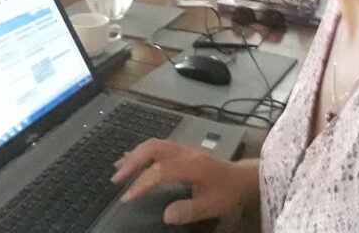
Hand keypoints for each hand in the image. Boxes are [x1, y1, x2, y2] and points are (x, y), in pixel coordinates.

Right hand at [112, 138, 258, 225]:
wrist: (242, 176)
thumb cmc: (227, 191)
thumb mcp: (211, 205)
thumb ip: (188, 210)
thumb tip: (165, 215)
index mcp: (190, 164)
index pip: (159, 171)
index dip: (141, 183)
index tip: (127, 198)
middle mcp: (184, 151)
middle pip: (152, 149)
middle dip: (132, 162)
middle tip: (116, 178)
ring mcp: (183, 148)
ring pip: (154, 144)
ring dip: (135, 155)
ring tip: (118, 168)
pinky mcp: (183, 150)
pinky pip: (158, 146)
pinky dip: (142, 152)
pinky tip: (132, 157)